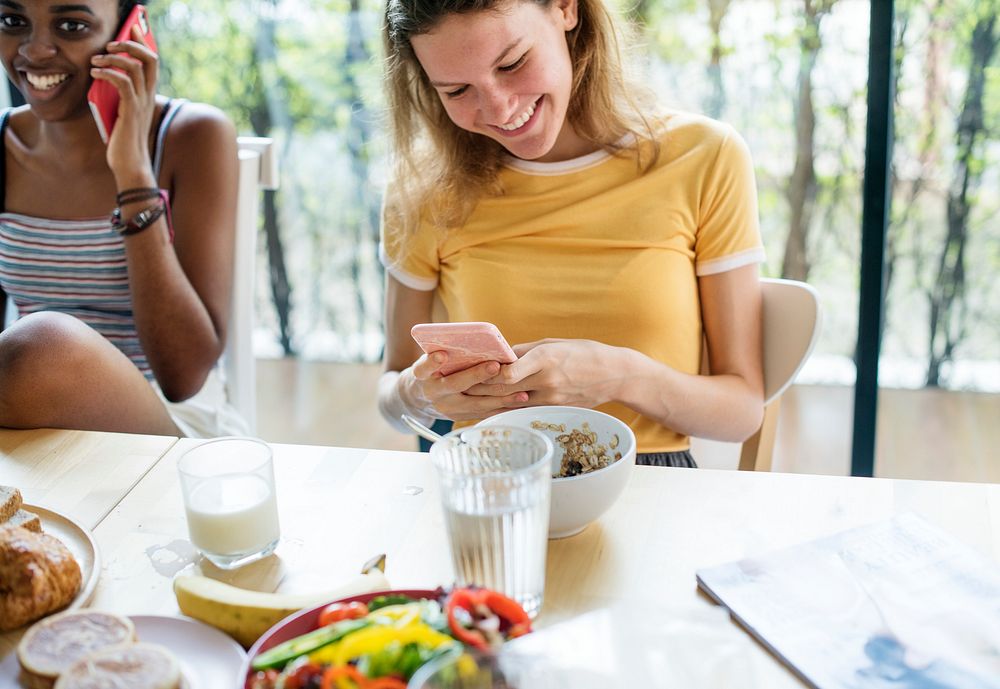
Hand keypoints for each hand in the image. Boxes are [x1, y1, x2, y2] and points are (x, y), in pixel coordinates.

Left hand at [90, 25, 157, 179]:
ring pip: (135, 67)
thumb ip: (119, 96)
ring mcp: (141, 104)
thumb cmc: (124, 142)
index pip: (152, 62)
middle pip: (149, 59)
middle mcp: (148, 97)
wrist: (130, 165)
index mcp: (147, 96)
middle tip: (111, 43)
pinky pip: (123, 83)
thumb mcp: (121, 113)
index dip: (143, 42)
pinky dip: (107, 73)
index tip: (131, 29)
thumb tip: (103, 77)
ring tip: (96, 60)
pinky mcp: (130, 111)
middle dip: (131, 44)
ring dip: (113, 58)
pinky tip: (95, 74)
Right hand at [399, 352, 528, 420]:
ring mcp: (448, 408)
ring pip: (475, 404)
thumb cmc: (431, 370)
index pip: (424, 368)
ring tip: (519, 391)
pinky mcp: (461, 417)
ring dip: (499, 398)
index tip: (442, 354)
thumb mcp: (429, 358)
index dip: (432, 362)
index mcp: (422, 376)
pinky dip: (502, 408)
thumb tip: (471, 336)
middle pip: (454, 385)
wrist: (420, 398)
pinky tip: (519, 402)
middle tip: (495, 366)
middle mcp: (434, 394)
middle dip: (476, 376)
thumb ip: (443, 350)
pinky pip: (484, 413)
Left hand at [467, 339, 627, 410]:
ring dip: (491, 400)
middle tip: (461, 387)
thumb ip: (525, 351)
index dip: (486, 373)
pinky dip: (508, 407)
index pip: (508, 371)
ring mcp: (551, 398)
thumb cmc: (584, 352)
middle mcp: (547, 380)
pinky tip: (493, 407)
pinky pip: (525, 409)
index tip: (471, 369)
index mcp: (545, 357)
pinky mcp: (555, 409)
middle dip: (481, 388)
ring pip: (513, 402)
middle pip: (505, 388)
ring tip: (471, 398)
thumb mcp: (554, 344)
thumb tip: (500, 355)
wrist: (615, 374)